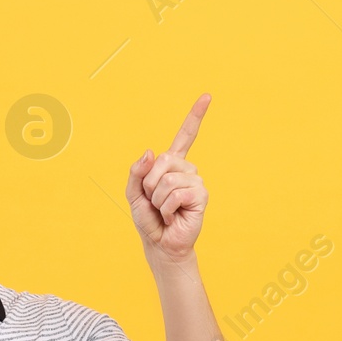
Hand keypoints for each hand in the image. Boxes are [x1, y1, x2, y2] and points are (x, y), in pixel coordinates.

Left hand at [126, 94, 210, 263]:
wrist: (160, 244)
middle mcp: (187, 169)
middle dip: (150, 184)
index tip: (207, 96)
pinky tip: (174, 216)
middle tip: (156, 201)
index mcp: (172, 164)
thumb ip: (137, 171)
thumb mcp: (134, 193)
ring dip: (158, 199)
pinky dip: (167, 208)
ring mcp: (196, 181)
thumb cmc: (149, 219)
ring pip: (167, 179)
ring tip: (165, 210)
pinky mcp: (201, 196)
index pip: (185, 136)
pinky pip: (177, 193)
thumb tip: (150, 152)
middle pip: (163, 160)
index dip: (195, 116)